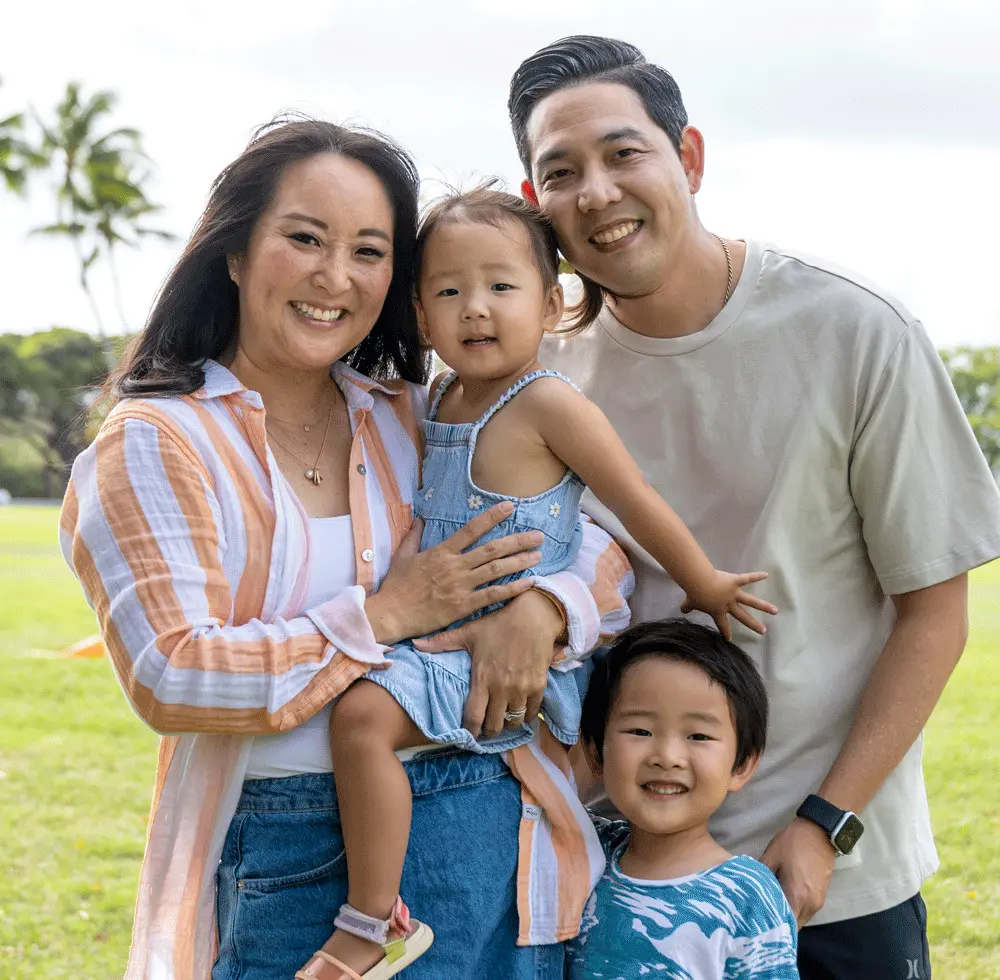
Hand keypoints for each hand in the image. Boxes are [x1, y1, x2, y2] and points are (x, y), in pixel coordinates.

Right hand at [366, 502, 543, 645]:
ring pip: (496, 570)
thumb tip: (419, 519)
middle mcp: (455, 566)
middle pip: (492, 549)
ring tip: (538, 555)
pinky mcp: (463, 606)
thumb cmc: (396, 586)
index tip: (510, 508)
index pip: (471, 529)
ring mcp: (460, 586)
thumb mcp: (403, 556)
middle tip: (538, 536)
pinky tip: (528, 582)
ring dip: (519, 561)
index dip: (492, 517)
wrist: (391, 614)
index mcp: (442, 552)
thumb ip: (413, 536)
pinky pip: (493, 595)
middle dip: (518, 540)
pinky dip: (512, 588)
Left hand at [413, 589, 562, 737]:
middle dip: (488, 731)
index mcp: (483, 678)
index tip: (467, 735)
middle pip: (494, 726)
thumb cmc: (498, 623)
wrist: (533, 615)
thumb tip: (415, 645)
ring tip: (502, 720)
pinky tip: (519, 712)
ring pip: (514, 722)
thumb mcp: (469, 632)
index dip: (470, 731)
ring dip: (507, 724)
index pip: (473, 716)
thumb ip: (442, 643)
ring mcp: (522, 688)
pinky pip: (532, 711)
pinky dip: (526, 715)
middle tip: (485, 729)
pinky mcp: (539, 686)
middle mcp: (502, 688)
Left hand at [679, 570, 776, 639]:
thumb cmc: (694, 593)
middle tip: (763, 631)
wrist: (699, 583)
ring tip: (775, 611)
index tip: (729, 640)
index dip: (725, 632)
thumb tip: (682, 610)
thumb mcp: (689, 602)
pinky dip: (756, 576)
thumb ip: (687, 607)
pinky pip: (747, 578)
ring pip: (751, 601)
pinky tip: (766, 574)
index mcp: (718, 611)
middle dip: (753, 624)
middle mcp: (729, 604)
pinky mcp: (735, 581)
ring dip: (764, 606)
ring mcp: (734, 593)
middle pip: (743, 616)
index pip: (722, 624)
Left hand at [761, 817, 835, 926]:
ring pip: (800, 919)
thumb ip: (760, 876)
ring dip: (786, 917)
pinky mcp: (821, 897)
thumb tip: (748, 888)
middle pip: (793, 925)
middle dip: (778, 925)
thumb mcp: (771, 856)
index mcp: (797, 896)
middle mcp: (810, 905)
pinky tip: (781, 901)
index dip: (770, 928)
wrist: (820, 832)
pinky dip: (794, 909)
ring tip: (767, 911)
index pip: (785, 925)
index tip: (756, 928)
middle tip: (759, 920)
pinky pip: (805, 910)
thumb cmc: (793, 843)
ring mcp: (818, 902)